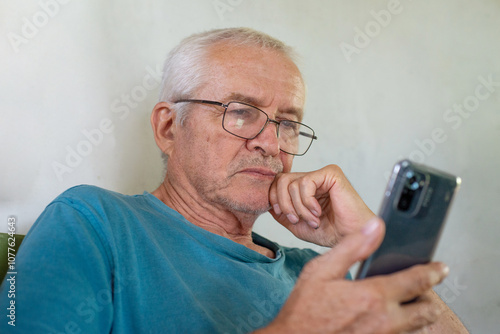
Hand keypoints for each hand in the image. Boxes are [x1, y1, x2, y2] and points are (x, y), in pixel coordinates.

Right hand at [255, 218, 450, 333]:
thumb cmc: (305, 309)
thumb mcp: (322, 270)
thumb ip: (352, 247)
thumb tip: (373, 226)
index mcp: (373, 296)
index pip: (416, 281)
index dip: (433, 272)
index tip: (441, 267)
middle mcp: (384, 320)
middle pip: (426, 310)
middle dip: (430, 297)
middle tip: (424, 289)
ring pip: (418, 328)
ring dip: (419, 315)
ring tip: (410, 304)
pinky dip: (404, 328)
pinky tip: (389, 319)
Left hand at [269, 164, 374, 245]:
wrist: (350, 239)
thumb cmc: (330, 232)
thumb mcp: (297, 224)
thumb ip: (282, 212)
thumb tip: (266, 201)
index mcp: (306, 188)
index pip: (278, 182)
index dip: (274, 199)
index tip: (284, 216)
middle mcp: (313, 177)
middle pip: (280, 179)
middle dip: (283, 203)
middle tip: (295, 220)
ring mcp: (322, 174)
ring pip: (291, 183)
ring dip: (299, 208)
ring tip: (313, 220)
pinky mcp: (331, 173)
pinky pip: (304, 183)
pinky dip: (307, 202)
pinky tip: (318, 212)